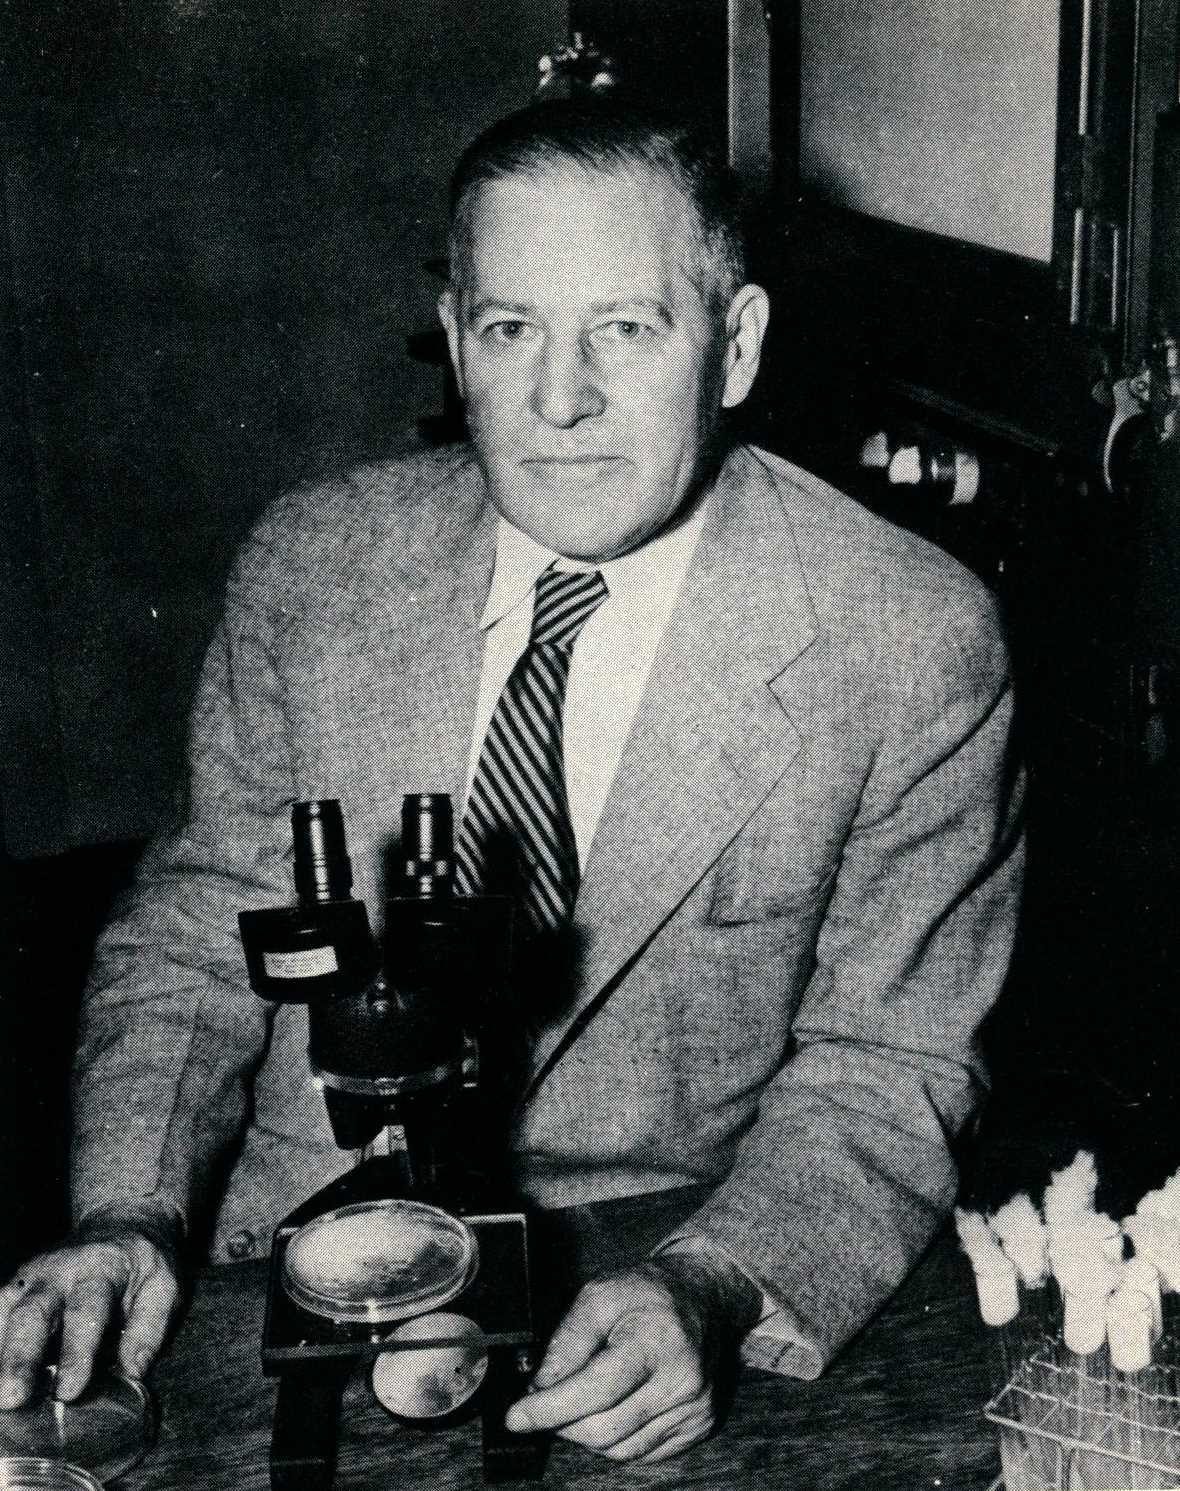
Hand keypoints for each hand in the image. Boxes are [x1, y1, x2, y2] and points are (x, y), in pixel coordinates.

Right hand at [0, 1219, 179, 1408]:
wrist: (120, 1224)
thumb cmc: (143, 1263)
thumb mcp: (164, 1284)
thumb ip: (151, 1325)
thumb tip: (134, 1369)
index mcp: (98, 1269)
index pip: (86, 1310)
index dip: (76, 1351)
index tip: (69, 1391)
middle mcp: (55, 1272)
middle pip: (31, 1314)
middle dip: (19, 1357)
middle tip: (11, 1399)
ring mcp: (27, 1280)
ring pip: (2, 1312)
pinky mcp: (11, 1292)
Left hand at [504, 1249, 758, 1461]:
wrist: (706, 1297)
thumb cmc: (649, 1292)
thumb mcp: (599, 1294)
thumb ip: (567, 1341)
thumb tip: (539, 1388)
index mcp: (656, 1340)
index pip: (595, 1390)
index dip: (549, 1409)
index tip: (515, 1417)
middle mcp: (682, 1381)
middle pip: (605, 1429)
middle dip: (562, 1423)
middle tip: (542, 1405)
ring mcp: (695, 1409)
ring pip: (620, 1450)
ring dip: (586, 1434)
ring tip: (576, 1403)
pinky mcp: (700, 1426)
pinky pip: (642, 1453)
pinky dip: (615, 1440)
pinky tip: (608, 1411)